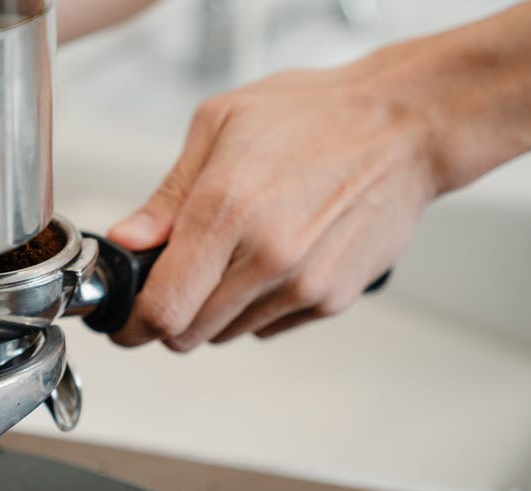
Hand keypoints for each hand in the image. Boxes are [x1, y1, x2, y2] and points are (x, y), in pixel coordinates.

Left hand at [107, 62, 438, 349]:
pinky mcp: (332, 299)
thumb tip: (127, 240)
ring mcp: (303, 284)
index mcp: (227, 210)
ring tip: (233, 256)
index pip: (162, 307)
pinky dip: (256, 308)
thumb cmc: (315, 115)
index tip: (125, 322)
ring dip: (213, 311)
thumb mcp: (219, 126)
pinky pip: (268, 327)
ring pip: (227, 334)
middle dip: (169, 315)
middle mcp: (267, 256)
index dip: (133, 325)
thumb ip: (167, 197)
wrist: (404, 126)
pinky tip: (270, 261)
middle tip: (175, 280)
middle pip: (188, 333)